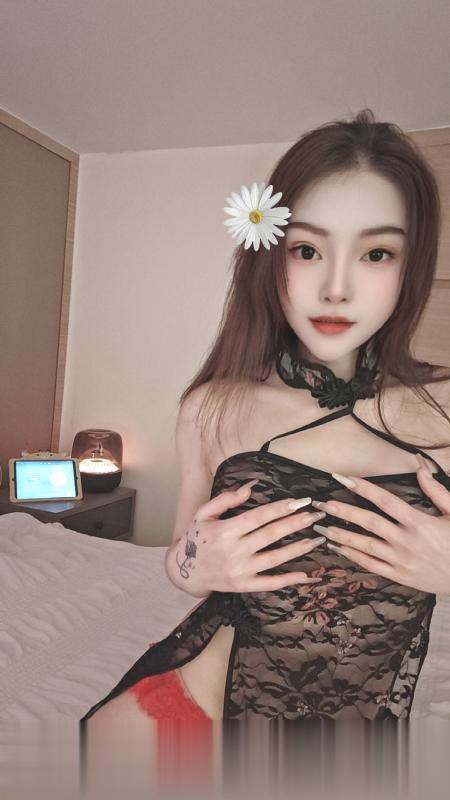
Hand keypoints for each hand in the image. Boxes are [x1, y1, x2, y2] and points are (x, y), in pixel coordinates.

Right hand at [168, 480, 327, 594]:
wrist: (184, 571)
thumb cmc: (196, 539)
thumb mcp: (204, 514)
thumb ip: (226, 499)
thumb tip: (251, 486)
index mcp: (226, 530)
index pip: (260, 516)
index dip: (282, 508)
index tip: (301, 501)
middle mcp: (235, 550)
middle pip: (271, 534)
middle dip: (296, 523)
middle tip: (316, 515)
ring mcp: (240, 570)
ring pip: (274, 558)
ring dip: (297, 548)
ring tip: (317, 539)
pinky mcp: (243, 586)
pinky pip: (269, 583)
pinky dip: (287, 579)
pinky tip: (304, 574)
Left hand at [310, 462, 449, 593]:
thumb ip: (435, 491)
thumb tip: (420, 468)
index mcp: (418, 522)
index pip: (384, 500)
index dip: (361, 487)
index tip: (341, 478)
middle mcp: (406, 540)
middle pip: (368, 522)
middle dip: (342, 511)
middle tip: (321, 503)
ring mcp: (400, 560)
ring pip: (365, 545)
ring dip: (341, 535)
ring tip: (321, 526)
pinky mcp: (399, 576)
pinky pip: (371, 565)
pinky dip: (352, 556)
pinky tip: (337, 548)